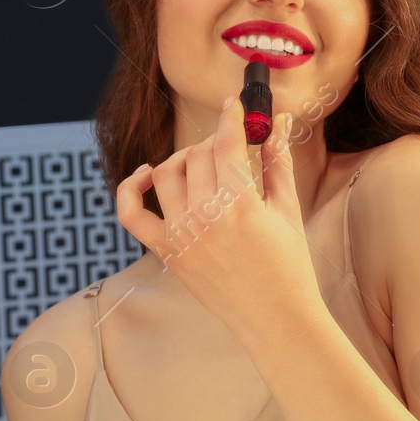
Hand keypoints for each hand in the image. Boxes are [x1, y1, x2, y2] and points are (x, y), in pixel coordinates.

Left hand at [115, 97, 319, 336]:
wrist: (275, 317)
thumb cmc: (289, 265)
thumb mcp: (288, 209)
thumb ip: (278, 162)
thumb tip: (277, 123)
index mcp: (240, 204)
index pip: (226, 143)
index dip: (231, 116)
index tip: (234, 103)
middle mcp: (205, 216)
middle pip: (196, 155)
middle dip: (214, 142)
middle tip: (232, 147)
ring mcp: (180, 235)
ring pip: (166, 174)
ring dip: (182, 158)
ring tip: (202, 163)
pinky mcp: (166, 252)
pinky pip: (131, 213)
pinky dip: (130, 188)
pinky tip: (146, 174)